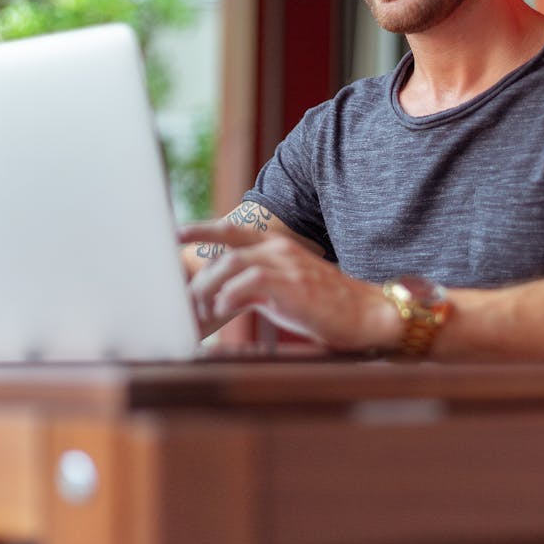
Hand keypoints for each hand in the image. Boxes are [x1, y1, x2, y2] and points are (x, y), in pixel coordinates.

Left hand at [180, 219, 398, 350]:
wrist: (367, 314)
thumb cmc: (327, 307)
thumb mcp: (287, 290)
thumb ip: (256, 288)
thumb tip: (223, 299)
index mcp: (278, 247)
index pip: (233, 231)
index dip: (202, 229)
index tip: (175, 234)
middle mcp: (279, 249)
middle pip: (225, 248)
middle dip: (198, 274)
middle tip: (184, 300)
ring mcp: (286, 265)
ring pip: (231, 264)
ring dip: (209, 288)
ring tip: (202, 309)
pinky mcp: (292, 284)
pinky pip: (250, 282)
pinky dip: (230, 295)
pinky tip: (223, 310)